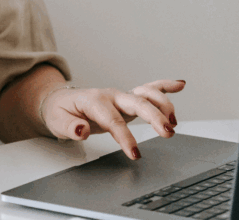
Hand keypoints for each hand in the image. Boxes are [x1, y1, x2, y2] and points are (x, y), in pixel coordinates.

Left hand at [40, 79, 185, 159]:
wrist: (60, 101)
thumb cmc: (60, 112)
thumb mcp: (58, 122)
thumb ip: (70, 128)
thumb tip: (82, 131)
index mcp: (94, 101)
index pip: (113, 120)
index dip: (125, 137)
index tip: (135, 153)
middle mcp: (111, 96)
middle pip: (136, 102)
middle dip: (154, 116)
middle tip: (168, 133)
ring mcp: (121, 96)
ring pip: (146, 93)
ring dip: (163, 104)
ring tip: (174, 122)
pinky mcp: (128, 99)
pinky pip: (149, 88)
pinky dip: (165, 85)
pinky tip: (180, 84)